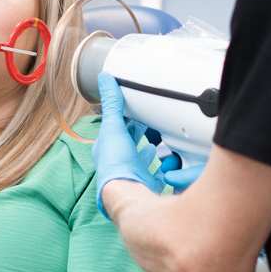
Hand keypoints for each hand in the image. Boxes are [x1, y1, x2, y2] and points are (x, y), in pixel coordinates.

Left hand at [95, 73, 188, 212]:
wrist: (128, 192)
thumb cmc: (116, 163)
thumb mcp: (112, 126)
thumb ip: (111, 103)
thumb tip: (104, 79)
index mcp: (108, 147)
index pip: (116, 129)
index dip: (124, 119)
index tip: (133, 110)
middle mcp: (119, 162)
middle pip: (129, 143)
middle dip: (137, 133)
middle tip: (145, 123)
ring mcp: (134, 173)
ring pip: (141, 158)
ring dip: (146, 150)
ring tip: (153, 142)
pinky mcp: (147, 183)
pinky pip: (156, 173)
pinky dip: (161, 166)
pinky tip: (166, 161)